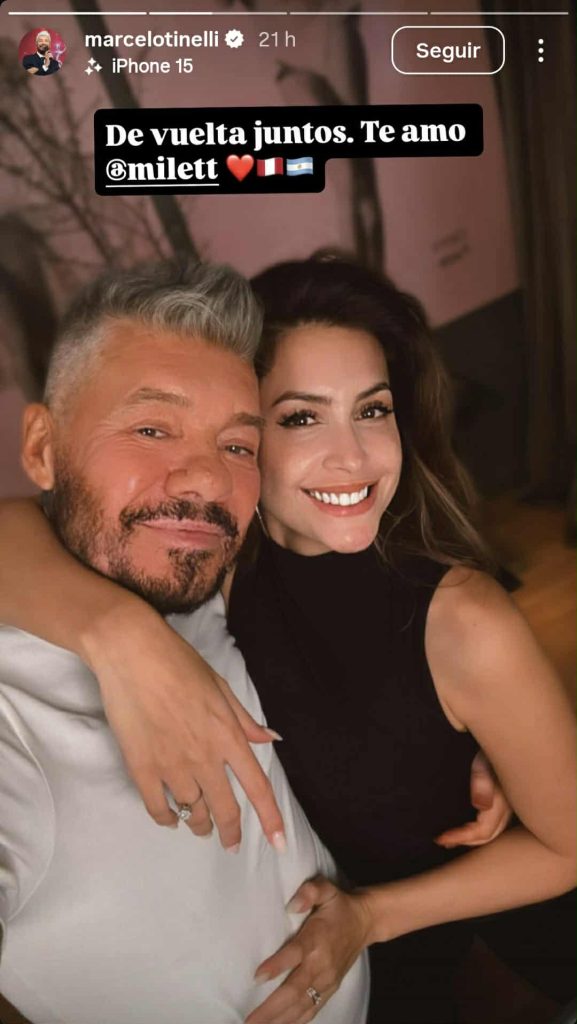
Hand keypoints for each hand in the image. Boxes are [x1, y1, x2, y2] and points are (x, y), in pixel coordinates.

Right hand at [83, 603, 284, 851]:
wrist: (132, 654)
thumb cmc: (179, 663)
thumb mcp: (220, 687)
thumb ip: (244, 720)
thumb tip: (270, 740)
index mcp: (228, 735)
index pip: (257, 787)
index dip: (270, 819)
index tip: (278, 843)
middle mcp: (204, 757)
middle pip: (224, 810)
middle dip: (230, 832)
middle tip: (229, 843)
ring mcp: (171, 765)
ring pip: (191, 812)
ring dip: (198, 824)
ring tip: (200, 827)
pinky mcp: (141, 768)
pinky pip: (158, 808)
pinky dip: (167, 819)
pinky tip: (172, 819)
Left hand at [246, 876, 371, 1023]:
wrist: (365, 922)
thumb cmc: (338, 904)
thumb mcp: (325, 888)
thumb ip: (309, 891)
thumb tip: (292, 906)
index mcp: (317, 938)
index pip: (295, 954)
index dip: (277, 966)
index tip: (257, 977)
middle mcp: (322, 964)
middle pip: (295, 989)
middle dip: (271, 1007)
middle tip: (249, 1020)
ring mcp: (327, 980)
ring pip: (302, 1005)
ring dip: (280, 1019)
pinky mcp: (330, 988)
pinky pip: (312, 1009)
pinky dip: (296, 1021)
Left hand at [435, 750, 511, 847]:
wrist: (505, 742)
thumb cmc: (493, 751)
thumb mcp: (485, 763)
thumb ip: (482, 783)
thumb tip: (480, 806)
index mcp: (502, 804)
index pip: (482, 832)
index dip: (461, 838)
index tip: (440, 838)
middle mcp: (506, 809)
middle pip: (487, 836)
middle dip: (464, 841)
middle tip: (441, 840)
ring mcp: (506, 806)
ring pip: (490, 831)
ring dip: (470, 838)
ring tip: (450, 839)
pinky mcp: (502, 801)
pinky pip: (491, 822)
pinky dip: (476, 830)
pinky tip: (464, 827)